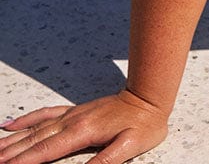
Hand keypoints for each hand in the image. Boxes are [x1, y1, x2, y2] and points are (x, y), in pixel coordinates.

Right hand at [0, 90, 167, 163]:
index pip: (46, 150)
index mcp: (82, 131)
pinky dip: (27, 120)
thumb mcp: (129, 146)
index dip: (25, 161)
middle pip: (35, 139)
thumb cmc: (143, 124)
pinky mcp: (75, 111)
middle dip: (11, 152)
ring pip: (35, 128)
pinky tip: (11, 124)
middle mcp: (72, 121)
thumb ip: (104, 161)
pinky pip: (45, 114)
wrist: (149, 97)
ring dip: (13, 140)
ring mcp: (72, 114)